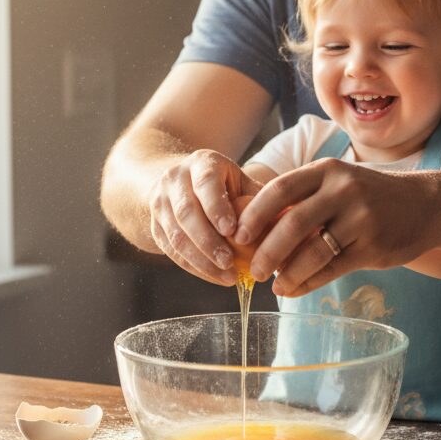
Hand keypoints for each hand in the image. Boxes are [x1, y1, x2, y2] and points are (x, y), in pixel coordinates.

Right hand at [148, 149, 261, 285]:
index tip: (232, 230)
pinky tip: (215, 276)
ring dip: (201, 260)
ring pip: (176, 236)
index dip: (217, 207)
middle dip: (208, 241)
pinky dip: (194, 267)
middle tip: (230, 263)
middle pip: (186, 213)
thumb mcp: (237, 178)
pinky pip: (171, 251)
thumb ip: (257, 196)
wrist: (176, 181)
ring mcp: (160, 203)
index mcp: (200, 163)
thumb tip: (286, 218)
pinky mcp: (154, 226)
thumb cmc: (220, 183)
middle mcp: (174, 179)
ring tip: (227, 277)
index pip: (205, 183)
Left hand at [235, 159, 437, 295]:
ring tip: (274, 285)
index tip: (238, 236)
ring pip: (312, 252)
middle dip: (266, 251)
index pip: (280, 189)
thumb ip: (304, 200)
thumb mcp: (338, 184)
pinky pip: (332, 269)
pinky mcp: (374, 247)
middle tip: (253, 270)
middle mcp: (344, 190)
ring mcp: (361, 219)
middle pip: (292, 223)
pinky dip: (308, 283)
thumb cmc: (371, 196)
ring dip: (287, 273)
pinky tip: (294, 289)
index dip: (254, 214)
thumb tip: (257, 229)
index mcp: (327, 171)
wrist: (426, 205)